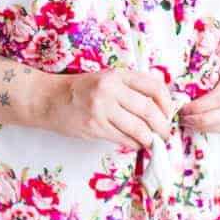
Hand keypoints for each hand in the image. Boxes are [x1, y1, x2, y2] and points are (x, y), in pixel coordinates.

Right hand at [45, 68, 172, 149]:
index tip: (169, 114)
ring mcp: (101, 109)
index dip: (168, 104)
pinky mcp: (94, 127)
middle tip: (164, 134)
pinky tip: (136, 143)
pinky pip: (123, 139)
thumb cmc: (83, 90)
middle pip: (149, 110)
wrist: (51, 99)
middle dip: (162, 126)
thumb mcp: (108, 79)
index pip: (154, 87)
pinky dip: (134, 144)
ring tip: (152, 142)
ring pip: (138, 128)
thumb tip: (161, 107)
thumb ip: (132, 88)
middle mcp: (110, 89)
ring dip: (150, 139)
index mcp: (118, 75)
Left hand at [178, 42, 219, 135]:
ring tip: (189, 123)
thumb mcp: (211, 61)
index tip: (183, 109)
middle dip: (201, 120)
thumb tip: (179, 93)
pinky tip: (201, 125)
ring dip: (206, 127)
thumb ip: (200, 75)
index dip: (200, 106)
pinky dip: (214, 129)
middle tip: (183, 119)